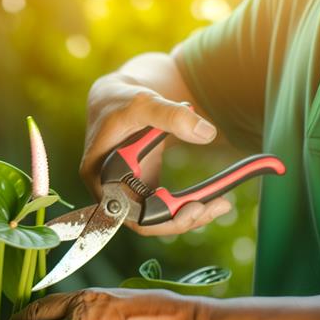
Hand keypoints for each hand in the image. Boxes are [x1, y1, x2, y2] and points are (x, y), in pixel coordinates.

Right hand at [81, 72, 230, 235]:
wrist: (116, 98)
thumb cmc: (122, 101)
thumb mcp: (145, 104)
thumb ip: (172, 116)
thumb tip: (207, 134)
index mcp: (99, 175)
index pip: (129, 213)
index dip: (161, 219)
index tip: (194, 208)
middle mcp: (108, 190)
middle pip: (145, 222)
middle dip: (181, 220)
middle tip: (217, 206)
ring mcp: (125, 191)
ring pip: (155, 218)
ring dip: (186, 216)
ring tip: (220, 204)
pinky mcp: (140, 187)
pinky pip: (162, 207)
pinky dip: (185, 206)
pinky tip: (210, 199)